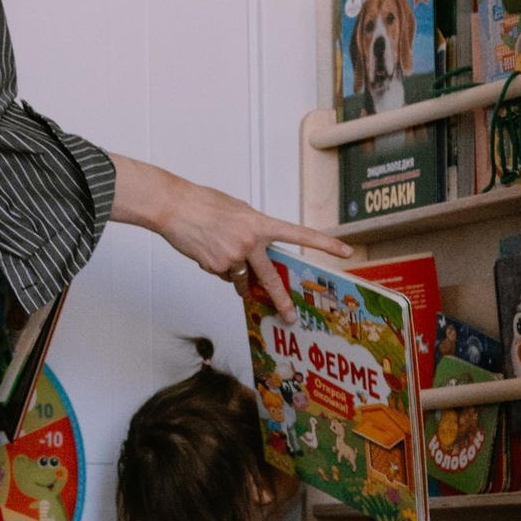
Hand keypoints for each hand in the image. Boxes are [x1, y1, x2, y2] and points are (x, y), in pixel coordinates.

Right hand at [107, 155, 346, 314]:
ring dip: (234, 274)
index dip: (325, 244)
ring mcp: (233, 256)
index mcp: (261, 223)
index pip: (299, 235)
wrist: (174, 207)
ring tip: (216, 249)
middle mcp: (251, 241)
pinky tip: (205, 249)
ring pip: (240, 278)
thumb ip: (254, 230)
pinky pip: (222, 274)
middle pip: (270, 278)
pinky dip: (216, 267)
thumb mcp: (238, 212)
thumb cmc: (204, 204)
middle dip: (279, 299)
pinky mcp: (215, 266)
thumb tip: (257, 254)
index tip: (346, 251)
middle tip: (290, 316)